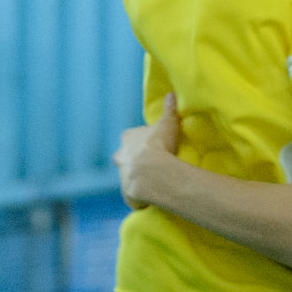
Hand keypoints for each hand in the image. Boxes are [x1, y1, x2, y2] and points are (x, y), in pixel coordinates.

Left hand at [114, 93, 182, 209]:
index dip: (140, 140)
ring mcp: (122, 177)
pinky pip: (133, 197)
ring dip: (137, 179)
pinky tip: (151, 198)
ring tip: (153, 182)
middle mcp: (120, 157)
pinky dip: (140, 198)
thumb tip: (171, 93)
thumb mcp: (167, 123)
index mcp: (127, 139)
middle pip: (123, 157)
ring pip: (127, 177)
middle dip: (132, 160)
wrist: (153, 172)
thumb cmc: (159, 144)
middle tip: (149, 164)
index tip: (151, 144)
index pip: (130, 137)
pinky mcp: (127, 195)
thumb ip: (169, 110)